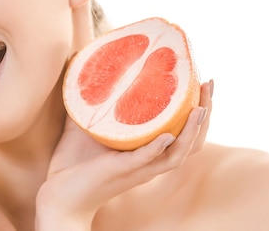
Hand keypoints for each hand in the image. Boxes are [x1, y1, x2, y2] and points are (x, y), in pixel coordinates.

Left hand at [36, 80, 213, 229]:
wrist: (59, 195)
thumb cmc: (73, 165)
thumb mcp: (90, 128)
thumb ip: (94, 105)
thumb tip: (89, 72)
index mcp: (147, 153)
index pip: (184, 134)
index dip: (198, 111)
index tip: (202, 82)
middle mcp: (149, 163)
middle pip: (191, 142)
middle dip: (205, 114)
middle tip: (209, 85)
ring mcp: (137, 168)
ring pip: (177, 154)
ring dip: (192, 131)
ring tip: (200, 107)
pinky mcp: (120, 170)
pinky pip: (145, 161)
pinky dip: (157, 148)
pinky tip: (167, 134)